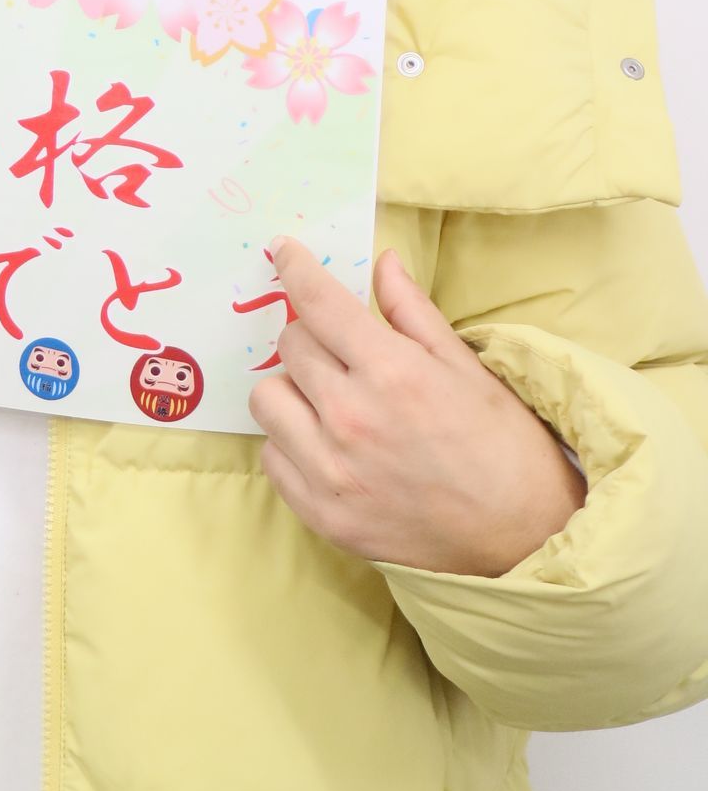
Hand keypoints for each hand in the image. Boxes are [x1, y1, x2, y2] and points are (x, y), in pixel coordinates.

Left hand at [245, 237, 587, 576]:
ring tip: (329, 401)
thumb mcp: (465, 367)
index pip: (318, 302)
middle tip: (342, 352)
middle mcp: (350, 419)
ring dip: (292, 389)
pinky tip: (328, 446)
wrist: (523, 539)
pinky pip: (271, 456)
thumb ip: (412, 312)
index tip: (283, 251)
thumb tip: (382, 263)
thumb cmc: (503, 446)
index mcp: (391, 372)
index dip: (295, 267)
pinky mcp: (321, 514)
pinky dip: (291, 443)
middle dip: (311, 336)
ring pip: (267, 399)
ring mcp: (331, 471)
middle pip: (289, 346)